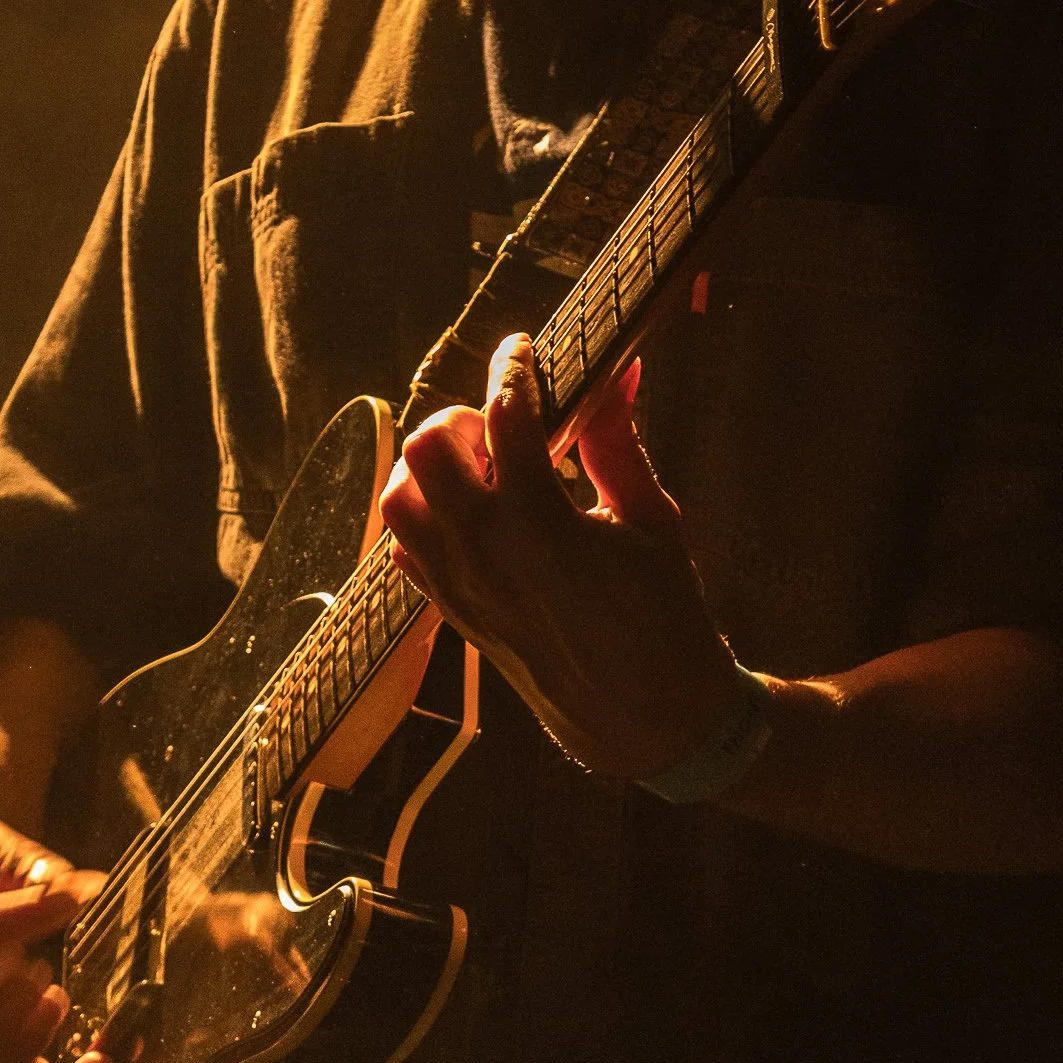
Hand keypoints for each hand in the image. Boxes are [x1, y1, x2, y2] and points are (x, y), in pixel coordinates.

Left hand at [378, 334, 736, 778]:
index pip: (505, 414)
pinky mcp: (452, 612)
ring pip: (400, 497)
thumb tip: (621, 370)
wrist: (644, 714)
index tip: (523, 348)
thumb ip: (618, 441)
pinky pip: (405, 547)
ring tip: (482, 470)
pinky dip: (424, 517)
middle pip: (426, 447)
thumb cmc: (662, 614)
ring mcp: (460, 584)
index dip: (513, 367)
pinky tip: (469, 512)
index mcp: (541, 522)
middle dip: (461, 418)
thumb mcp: (650, 519)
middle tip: (504, 426)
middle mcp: (486, 551)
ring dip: (431, 468)